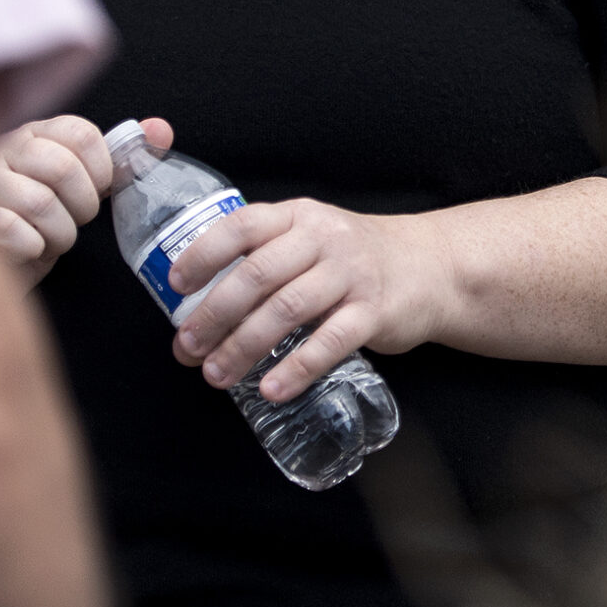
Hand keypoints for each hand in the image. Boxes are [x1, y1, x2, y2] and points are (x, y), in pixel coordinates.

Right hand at [0, 113, 172, 284]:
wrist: (4, 266)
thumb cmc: (46, 222)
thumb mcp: (85, 187)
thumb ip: (122, 157)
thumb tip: (160, 130)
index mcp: (34, 133)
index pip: (82, 133)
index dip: (102, 170)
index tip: (97, 190)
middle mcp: (1, 150)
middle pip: (63, 168)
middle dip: (82, 207)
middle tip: (74, 219)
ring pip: (39, 203)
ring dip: (60, 233)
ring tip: (51, 237)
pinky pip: (12, 231)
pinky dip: (33, 247)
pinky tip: (28, 247)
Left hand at [166, 199, 449, 401]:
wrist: (430, 267)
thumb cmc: (353, 259)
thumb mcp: (312, 239)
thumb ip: (266, 258)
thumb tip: (199, 308)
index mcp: (298, 216)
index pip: (242, 226)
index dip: (204, 254)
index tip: (176, 286)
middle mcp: (324, 238)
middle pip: (258, 274)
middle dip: (215, 314)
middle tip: (187, 347)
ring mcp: (352, 274)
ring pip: (288, 310)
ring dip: (245, 346)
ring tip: (217, 374)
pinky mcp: (375, 311)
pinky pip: (330, 342)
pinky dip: (297, 368)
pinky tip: (272, 389)